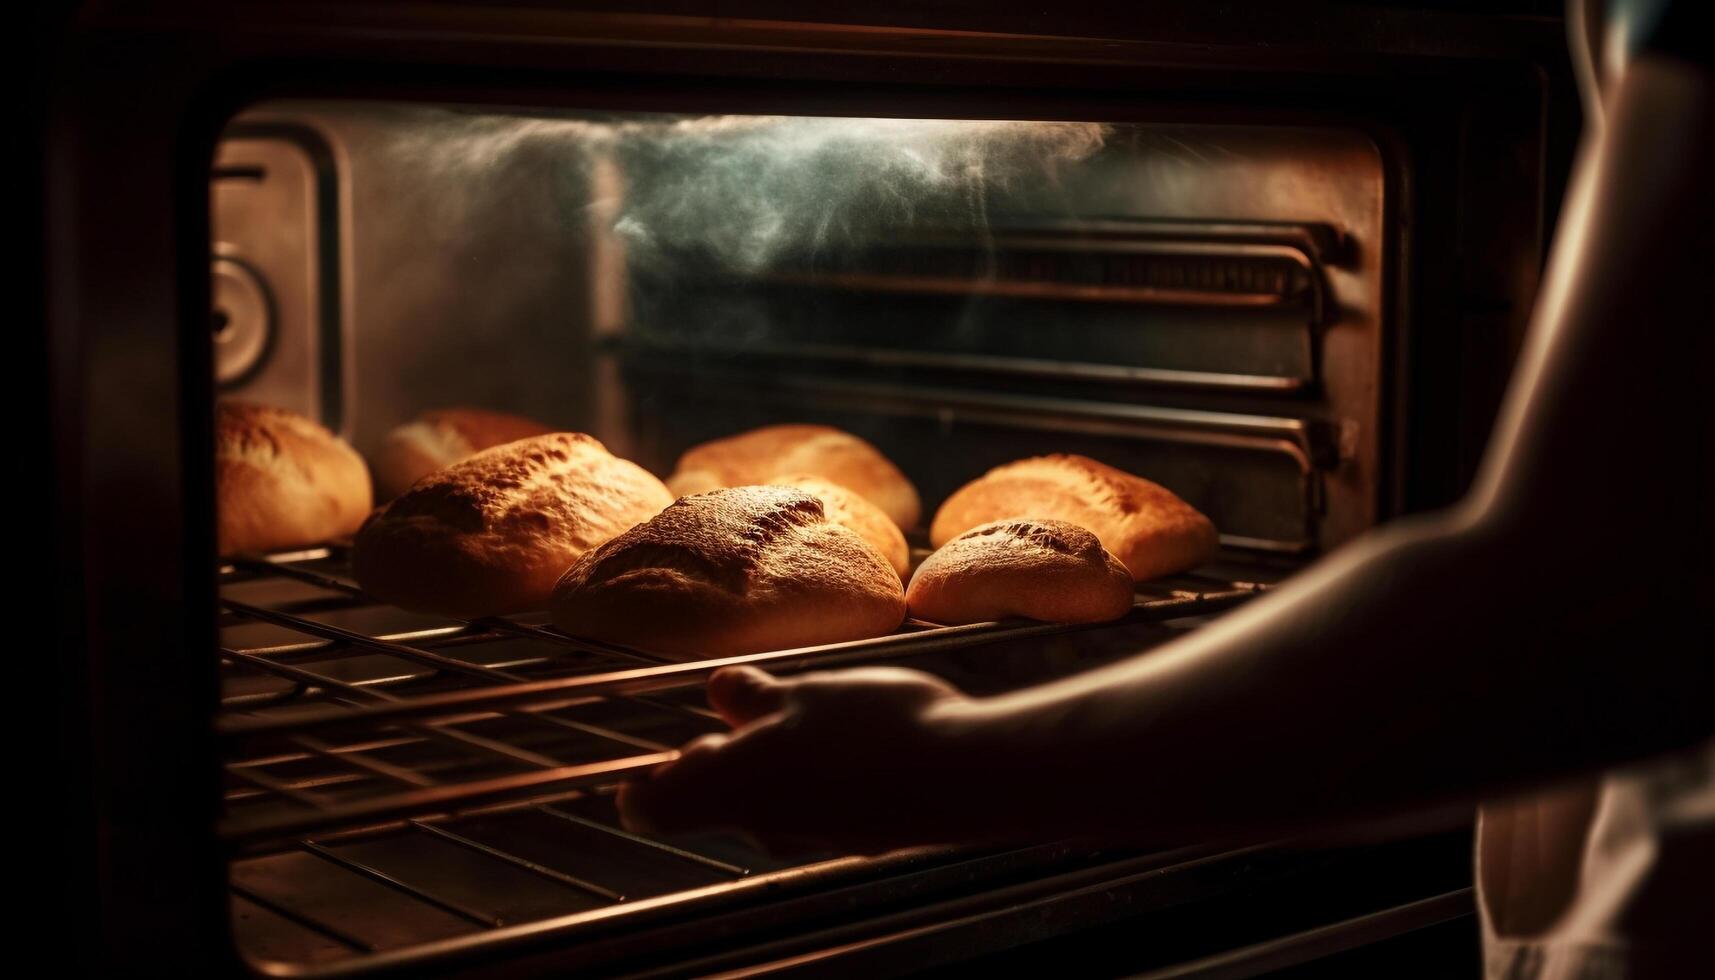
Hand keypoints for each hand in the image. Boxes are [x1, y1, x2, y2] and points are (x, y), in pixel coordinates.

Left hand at [617, 664, 980, 854]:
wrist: (961, 774)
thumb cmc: (872, 729)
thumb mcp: (802, 691)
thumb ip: (753, 696)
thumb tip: (723, 691)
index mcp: (730, 786)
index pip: (653, 808)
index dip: (640, 787)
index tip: (638, 768)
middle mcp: (761, 822)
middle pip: (710, 801)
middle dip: (713, 760)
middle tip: (726, 717)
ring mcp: (810, 835)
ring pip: (763, 802)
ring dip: (766, 762)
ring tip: (794, 711)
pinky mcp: (853, 833)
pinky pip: (810, 806)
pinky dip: (810, 776)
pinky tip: (843, 737)